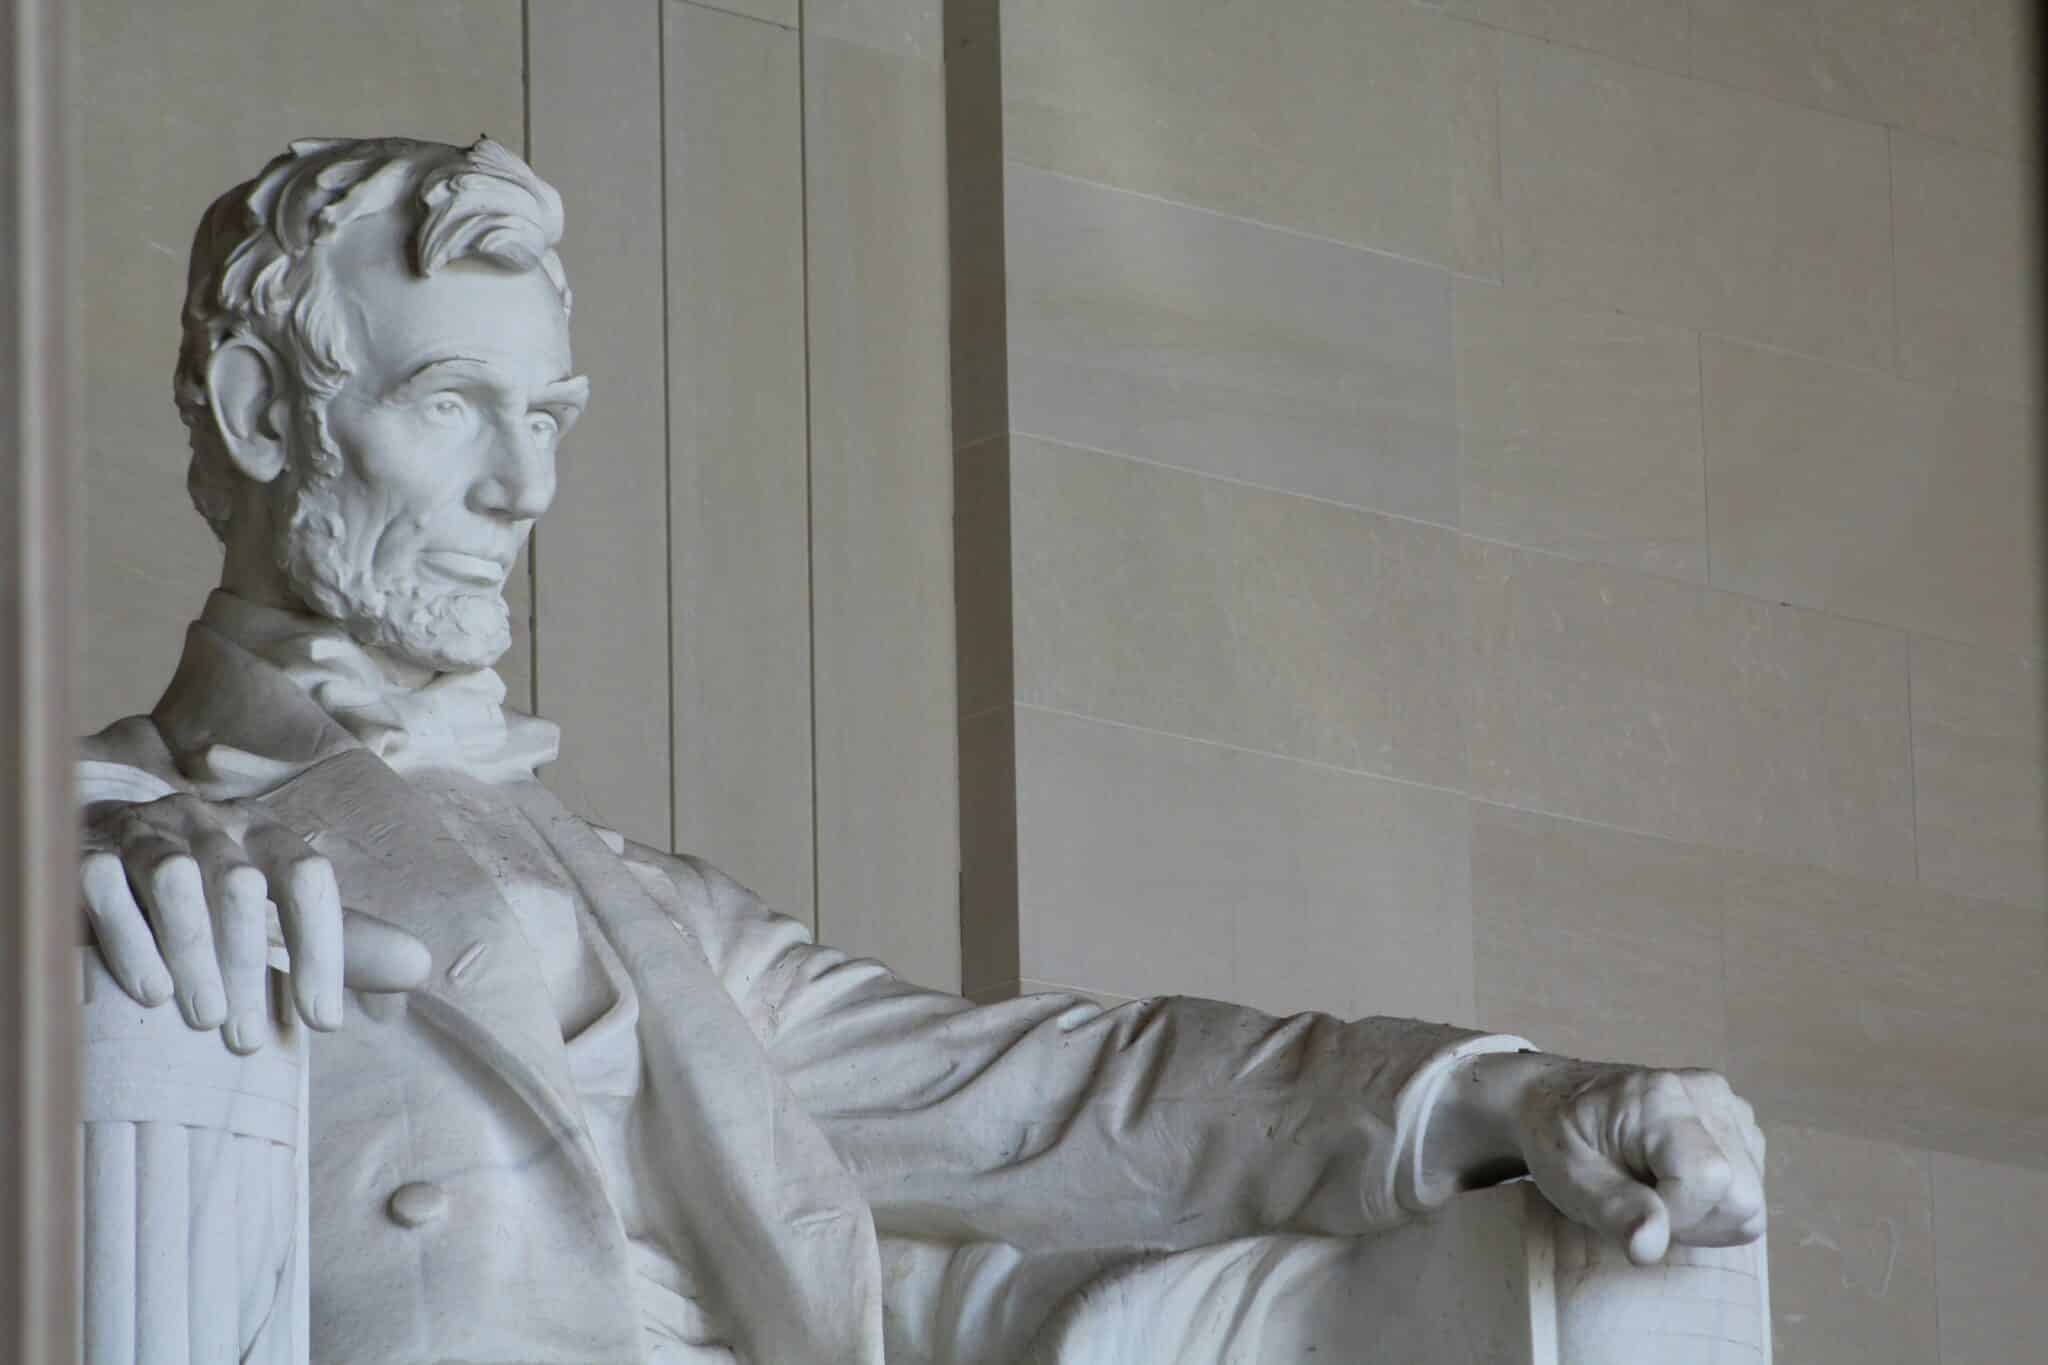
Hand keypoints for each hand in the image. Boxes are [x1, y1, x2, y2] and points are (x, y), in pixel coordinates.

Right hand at [81, 792, 430, 1051]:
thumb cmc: (213, 900)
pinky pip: (106, 886)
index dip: (324, 949)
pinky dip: (131, 940)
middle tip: (245, 1037)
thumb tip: (419, 968)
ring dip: (195, 953)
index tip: (323, 1020)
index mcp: (266, 834)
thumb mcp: (277, 918)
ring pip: (176, 881)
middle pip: (242, 886)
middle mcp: (212, 824)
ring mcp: (148, 834)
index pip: (309, 878)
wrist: (112, 855)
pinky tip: (151, 992)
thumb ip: (342, 943)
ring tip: (205, 1019)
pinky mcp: (86, 853)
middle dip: (249, 967)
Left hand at [1510, 1060, 1765, 1265]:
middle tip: (1640, 1202)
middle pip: (1741, 1197)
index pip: (1709, 1178)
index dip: (1677, 1215)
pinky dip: (1713, 1205)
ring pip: (1749, 1201)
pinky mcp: (1738, 1126)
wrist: (1556, 1100)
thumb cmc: (1557, 1136)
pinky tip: (1673, 1184)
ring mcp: (1728, 1108)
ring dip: (1703, 1216)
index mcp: (1660, 1098)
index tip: (1631, 1209)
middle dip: (1692, 1221)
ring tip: (1653, 1190)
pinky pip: (1748, 1192)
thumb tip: (1650, 1247)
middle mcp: (1707, 1094)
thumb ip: (1613, 1209)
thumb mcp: (1566, 1175)